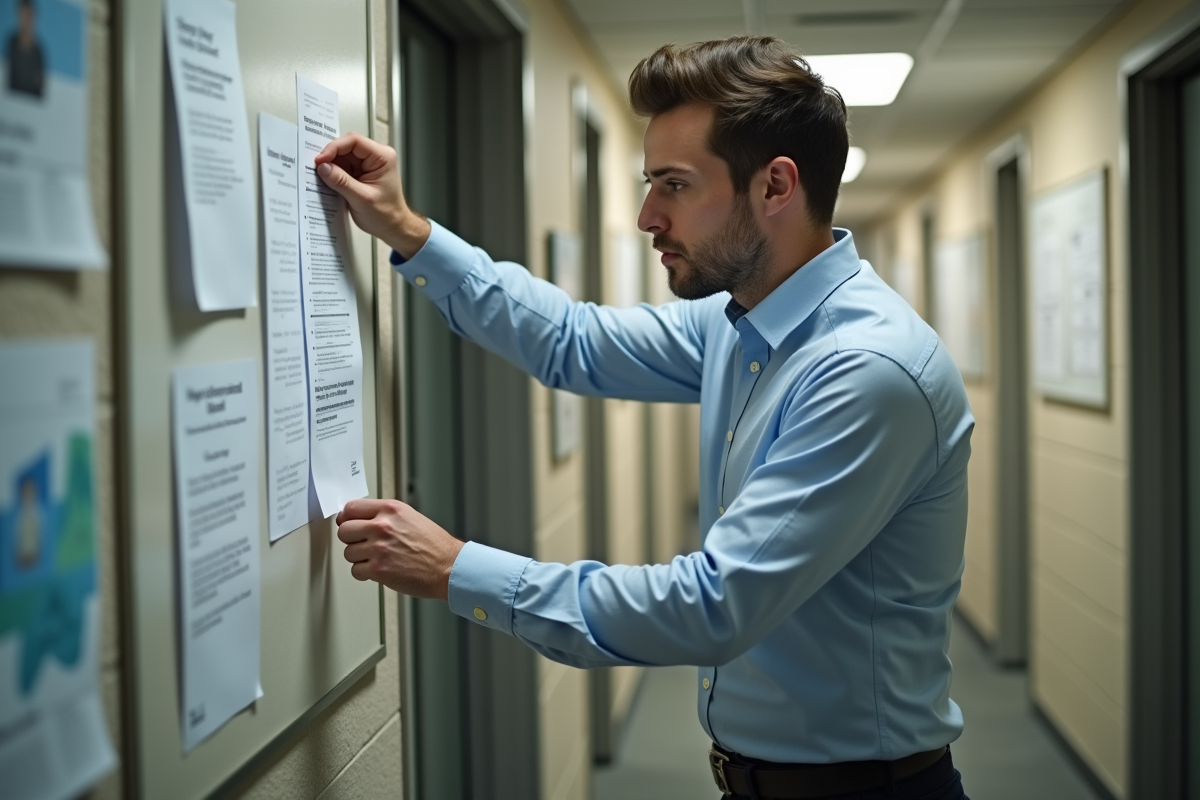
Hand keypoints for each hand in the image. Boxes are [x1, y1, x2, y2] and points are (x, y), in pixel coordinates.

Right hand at [313, 132, 430, 257]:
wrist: (393, 227)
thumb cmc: (386, 215)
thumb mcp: (361, 199)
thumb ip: (341, 182)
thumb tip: (323, 167)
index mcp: (382, 157)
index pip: (354, 141)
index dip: (334, 147)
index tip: (320, 160)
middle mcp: (375, 157)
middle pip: (346, 147)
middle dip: (330, 157)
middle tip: (316, 169)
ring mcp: (367, 165)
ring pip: (342, 157)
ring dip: (330, 166)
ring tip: (320, 178)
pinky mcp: (360, 173)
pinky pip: (342, 167)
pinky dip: (333, 173)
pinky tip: (327, 181)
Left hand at [335, 498, 465, 599]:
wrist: (448, 567)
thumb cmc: (434, 545)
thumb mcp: (410, 517)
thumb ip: (385, 515)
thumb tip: (360, 519)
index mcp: (390, 510)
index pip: (351, 508)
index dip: (346, 518)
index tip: (346, 523)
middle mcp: (382, 526)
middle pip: (344, 530)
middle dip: (351, 539)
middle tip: (362, 544)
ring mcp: (379, 548)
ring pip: (348, 552)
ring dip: (359, 557)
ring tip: (376, 558)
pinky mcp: (378, 569)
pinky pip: (355, 570)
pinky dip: (364, 573)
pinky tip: (377, 569)